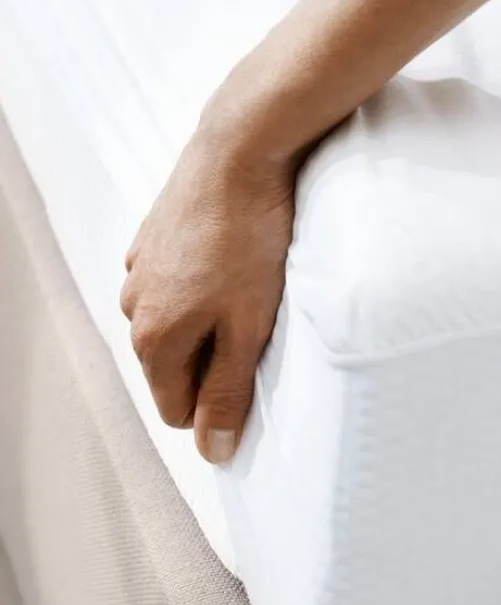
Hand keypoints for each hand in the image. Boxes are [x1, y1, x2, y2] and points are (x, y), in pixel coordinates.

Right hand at [120, 130, 294, 462]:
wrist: (239, 154)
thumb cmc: (251, 242)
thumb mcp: (249, 329)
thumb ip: (228, 391)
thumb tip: (211, 451)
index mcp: (154, 340)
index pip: (178, 410)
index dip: (221, 405)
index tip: (258, 377)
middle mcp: (134, 308)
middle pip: (177, 368)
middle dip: (218, 361)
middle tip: (262, 329)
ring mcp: (139, 270)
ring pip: (179, 325)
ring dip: (214, 321)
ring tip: (254, 291)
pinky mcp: (155, 239)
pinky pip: (180, 285)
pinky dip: (206, 286)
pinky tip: (236, 262)